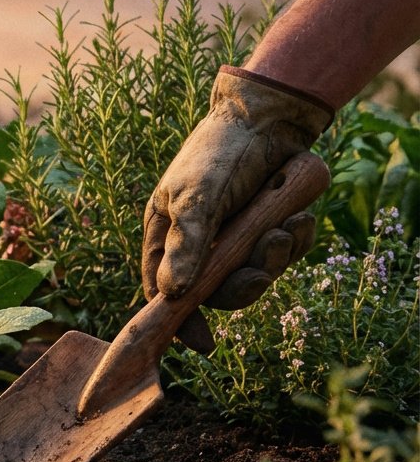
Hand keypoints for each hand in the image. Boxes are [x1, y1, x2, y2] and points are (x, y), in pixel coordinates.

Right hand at [141, 67, 331, 350]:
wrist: (269, 118)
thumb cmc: (218, 153)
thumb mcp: (196, 197)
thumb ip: (186, 245)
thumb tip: (173, 295)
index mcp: (165, 232)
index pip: (162, 287)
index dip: (178, 317)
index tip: (202, 343)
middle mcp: (198, 240)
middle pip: (216, 289)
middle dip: (243, 285)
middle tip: (262, 273)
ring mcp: (235, 235)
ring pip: (254, 274)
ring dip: (274, 260)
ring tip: (285, 229)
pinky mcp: (268, 227)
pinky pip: (283, 256)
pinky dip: (295, 242)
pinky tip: (299, 218)